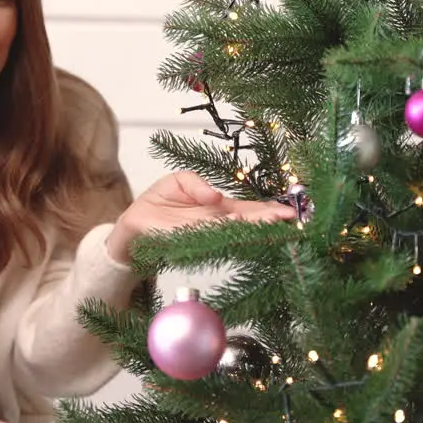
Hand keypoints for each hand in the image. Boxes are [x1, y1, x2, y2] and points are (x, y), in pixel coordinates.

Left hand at [107, 171, 297, 263]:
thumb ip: (195, 183)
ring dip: (254, 227)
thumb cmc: (157, 205)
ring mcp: (204, 234)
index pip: (249, 210)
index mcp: (219, 209)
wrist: (132, 227)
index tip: (289, 211)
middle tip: (291, 218)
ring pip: (234, 229)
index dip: (268, 210)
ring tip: (276, 222)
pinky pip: (209, 236)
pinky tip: (242, 228)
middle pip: (247, 221)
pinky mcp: (186, 240)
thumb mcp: (177, 182)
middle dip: (268, 219)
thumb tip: (215, 195)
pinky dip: (226, 233)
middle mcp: (216, 223)